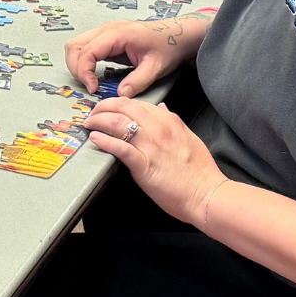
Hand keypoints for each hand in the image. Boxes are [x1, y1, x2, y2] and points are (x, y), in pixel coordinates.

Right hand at [65, 14, 208, 97]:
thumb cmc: (168, 45)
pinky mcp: (107, 37)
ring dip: (77, 64)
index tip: (94, 88)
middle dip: (76, 69)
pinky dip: (83, 61)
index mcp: (118, 34)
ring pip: (76, 45)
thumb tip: (121, 94)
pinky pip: (85, 46)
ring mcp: (106, 31)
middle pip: (74, 46)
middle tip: (89, 86)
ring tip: (90, 81)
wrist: (177, 34)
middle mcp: (108, 29)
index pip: (87, 52)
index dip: (84, 72)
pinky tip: (95, 74)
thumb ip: (138, 81)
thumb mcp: (156, 67)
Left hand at [84, 98, 224, 224]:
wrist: (206, 193)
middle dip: (104, 106)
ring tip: (89, 124)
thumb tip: (162, 107)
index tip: (110, 109)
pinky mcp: (143, 164)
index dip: (119, 104)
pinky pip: (120, 147)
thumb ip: (173, 121)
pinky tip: (95, 138)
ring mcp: (150, 145)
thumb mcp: (189, 137)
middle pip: (124, 106)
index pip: (138, 103)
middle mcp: (158, 128)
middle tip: (94, 114)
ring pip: (118, 122)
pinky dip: (104, 141)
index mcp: (169, 120)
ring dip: (99, 120)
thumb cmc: (199, 171)